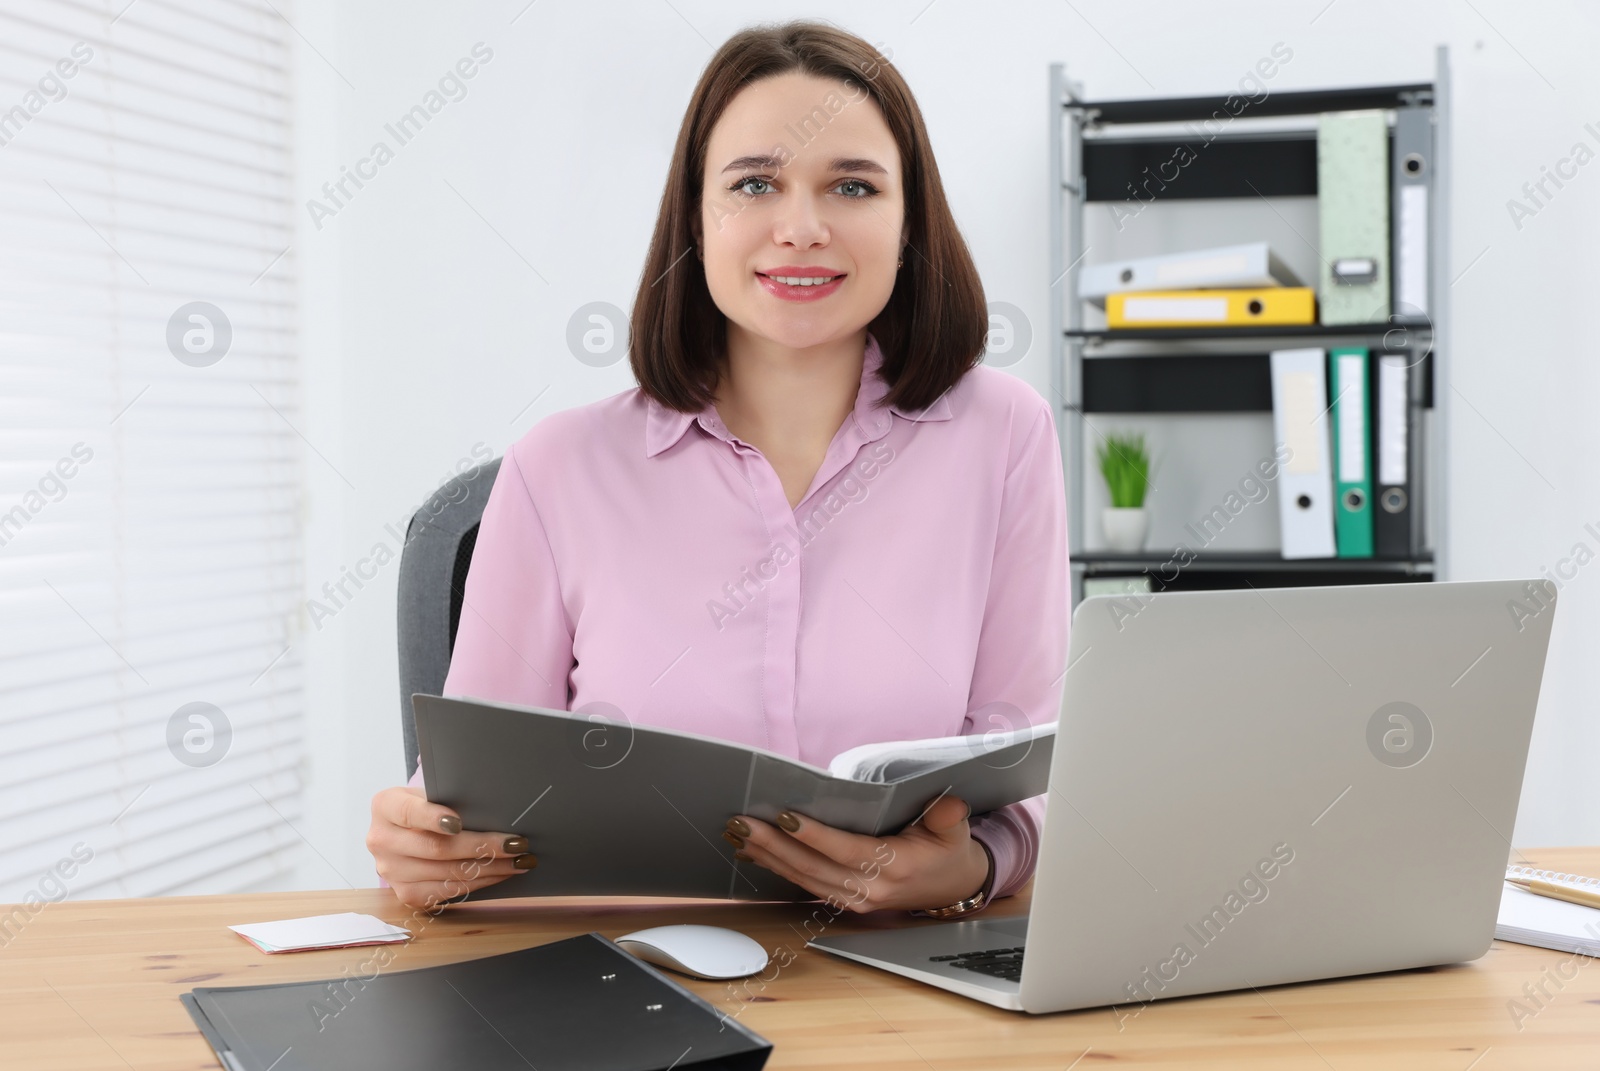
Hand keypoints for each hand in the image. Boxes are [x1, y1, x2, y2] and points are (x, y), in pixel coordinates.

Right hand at [366, 786, 535, 908]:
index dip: (434, 818)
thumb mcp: (430, 792)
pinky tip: (501, 873)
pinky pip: (446, 892)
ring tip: (519, 860)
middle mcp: (381, 840)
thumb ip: (450, 798)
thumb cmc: (428, 805)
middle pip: (436, 848)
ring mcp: (391, 871)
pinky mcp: (406, 894)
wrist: (407, 830)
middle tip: (516, 843)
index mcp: (385, 806)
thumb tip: (496, 810)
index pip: (409, 812)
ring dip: (489, 868)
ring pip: (446, 873)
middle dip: (482, 847)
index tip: (459, 823)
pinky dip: (479, 883)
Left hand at [724, 795, 990, 913]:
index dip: (815, 835)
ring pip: (803, 878)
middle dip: (774, 844)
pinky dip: (777, 867)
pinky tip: (753, 851)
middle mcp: (871, 889)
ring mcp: (855, 899)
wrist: (951, 885)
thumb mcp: (954, 831)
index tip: (785, 816)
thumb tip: (948, 805)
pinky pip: (805, 884)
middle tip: (741, 822)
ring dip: (768, 856)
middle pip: (814, 867)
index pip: (847, 850)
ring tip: (737, 833)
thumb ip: (947, 818)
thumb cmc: (947, 850)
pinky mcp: (844, 900)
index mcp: (896, 868)